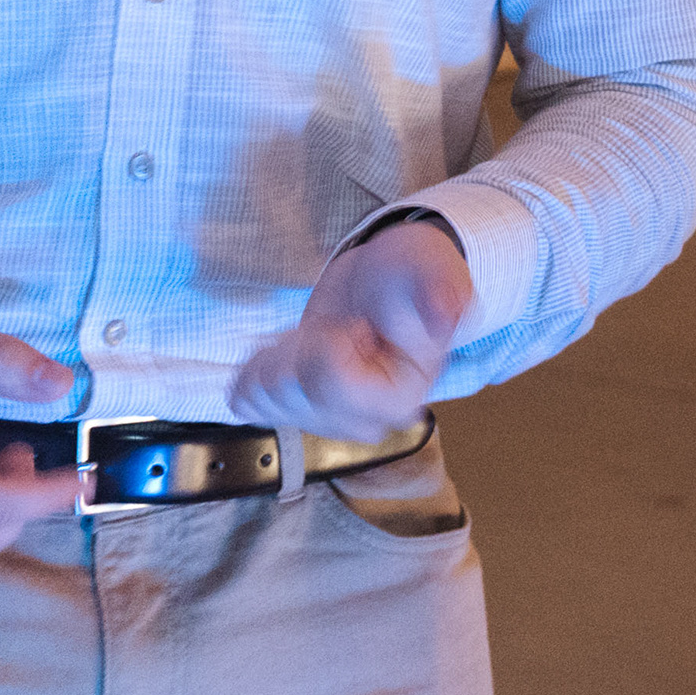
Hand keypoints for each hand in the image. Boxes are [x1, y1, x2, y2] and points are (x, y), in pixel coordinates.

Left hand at [227, 217, 470, 439]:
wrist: (386, 281)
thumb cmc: (410, 276)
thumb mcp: (430, 271)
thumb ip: (441, 291)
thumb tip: (450, 310)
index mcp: (401, 400)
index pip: (327, 383)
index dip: (328, 341)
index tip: (355, 324)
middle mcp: (363, 424)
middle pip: (289, 393)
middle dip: (301, 349)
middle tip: (337, 326)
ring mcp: (324, 423)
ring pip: (263, 396)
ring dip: (281, 354)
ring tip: (319, 333)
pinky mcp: (293, 414)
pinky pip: (245, 401)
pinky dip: (257, 367)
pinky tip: (291, 349)